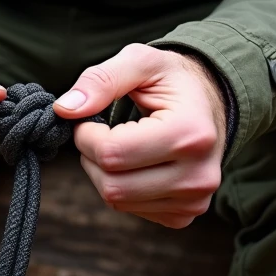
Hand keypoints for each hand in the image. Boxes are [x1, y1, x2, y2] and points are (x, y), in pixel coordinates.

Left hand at [53, 44, 226, 227]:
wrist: (210, 103)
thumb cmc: (172, 80)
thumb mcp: (140, 61)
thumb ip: (101, 80)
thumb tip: (65, 109)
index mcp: (191, 133)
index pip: (112, 153)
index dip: (86, 135)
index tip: (90, 117)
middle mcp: (199, 175)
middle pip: (112, 185)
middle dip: (92, 156)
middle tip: (100, 132)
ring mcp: (194, 200)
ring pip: (117, 201)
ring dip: (103, 172)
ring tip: (119, 143)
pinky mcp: (185, 214)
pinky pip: (131, 209)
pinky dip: (120, 185)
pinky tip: (135, 162)